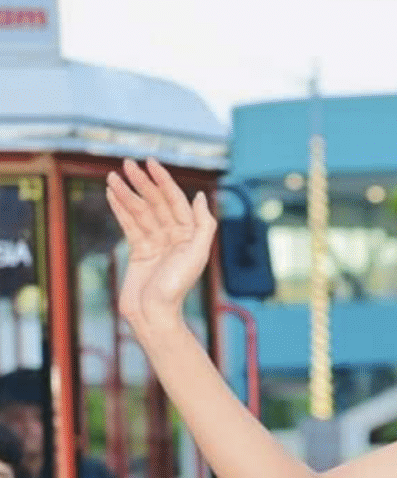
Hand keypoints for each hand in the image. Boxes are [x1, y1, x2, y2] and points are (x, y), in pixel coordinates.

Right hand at [105, 159, 216, 327]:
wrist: (154, 313)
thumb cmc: (177, 287)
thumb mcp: (196, 255)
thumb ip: (202, 225)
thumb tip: (200, 196)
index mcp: (189, 235)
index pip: (175, 201)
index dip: (163, 180)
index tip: (150, 163)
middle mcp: (174, 236)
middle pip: (156, 203)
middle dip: (142, 182)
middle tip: (126, 163)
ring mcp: (156, 242)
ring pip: (140, 211)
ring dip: (126, 193)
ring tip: (112, 175)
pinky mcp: (140, 251)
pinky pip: (129, 224)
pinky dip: (120, 208)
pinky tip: (112, 193)